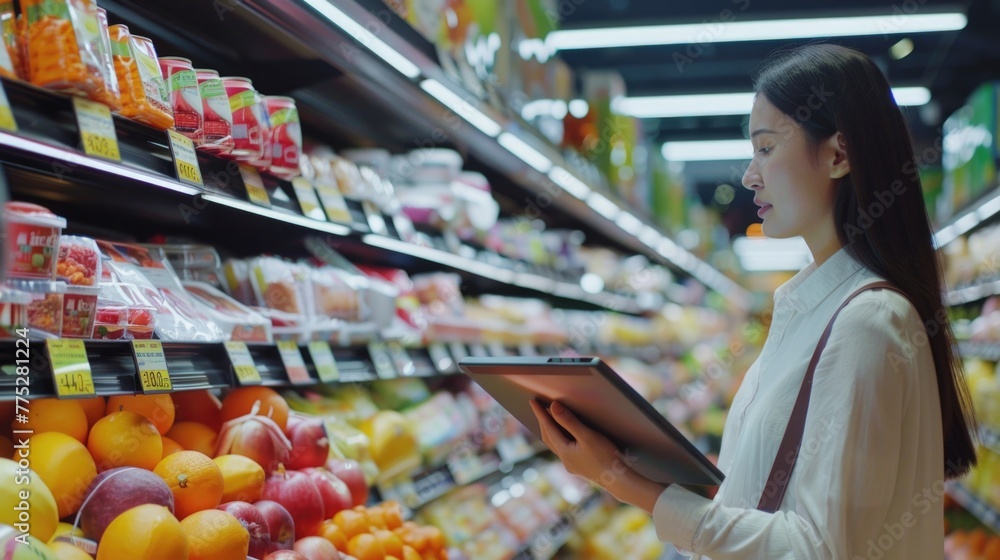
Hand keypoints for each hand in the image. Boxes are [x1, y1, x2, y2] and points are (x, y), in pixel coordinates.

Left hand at [530, 400, 664, 512]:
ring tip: (547, 419)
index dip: (540, 413)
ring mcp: (572, 465)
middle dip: (542, 422)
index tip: (532, 401)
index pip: (548, 428)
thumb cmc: (605, 457)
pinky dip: (560, 439)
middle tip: (537, 408)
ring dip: (550, 431)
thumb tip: (553, 407)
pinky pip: (564, 449)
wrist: (619, 480)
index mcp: (564, 452)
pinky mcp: (580, 467)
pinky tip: (565, 436)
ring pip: (556, 444)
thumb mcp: (587, 435)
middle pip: (548, 437)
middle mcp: (565, 460)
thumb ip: (569, 421)